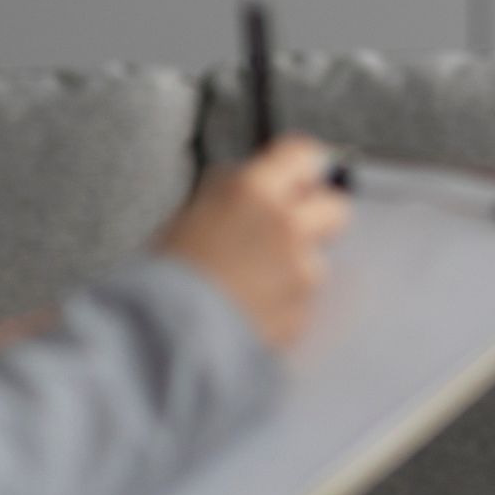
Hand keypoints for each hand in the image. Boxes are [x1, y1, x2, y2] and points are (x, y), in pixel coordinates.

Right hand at [155, 134, 351, 349]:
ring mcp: (299, 272)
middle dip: (320, 220)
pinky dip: (286, 311)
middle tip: (290, 235)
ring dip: (296, 274)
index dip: (304, 169)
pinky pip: (304, 307)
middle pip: (335, 208)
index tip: (301, 178)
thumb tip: (242, 186)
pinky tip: (252, 317)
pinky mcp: (302, 315)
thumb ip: (228, 196)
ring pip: (316, 264)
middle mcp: (285, 225)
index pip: (303, 155)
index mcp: (250, 192)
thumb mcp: (186, 217)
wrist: (159, 340)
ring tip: (253, 291)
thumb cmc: (159, 279)